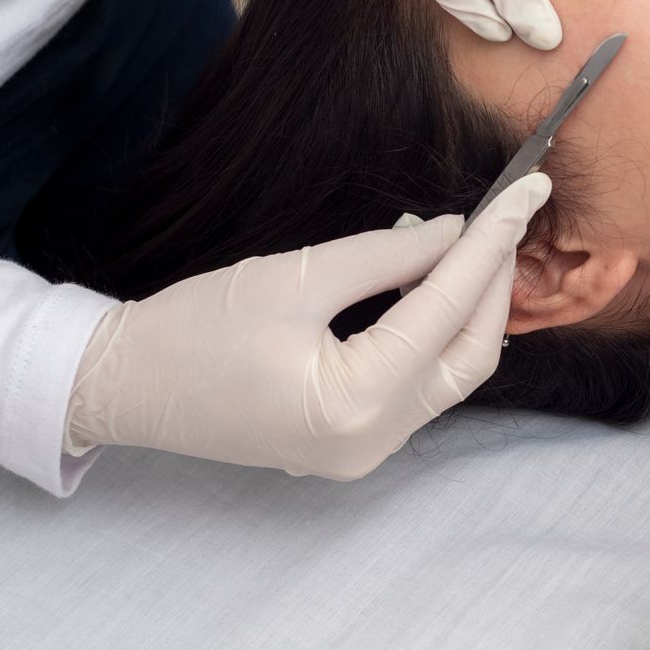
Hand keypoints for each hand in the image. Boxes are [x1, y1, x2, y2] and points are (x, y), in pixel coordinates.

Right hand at [65, 176, 550, 480]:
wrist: (123, 388)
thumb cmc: (193, 329)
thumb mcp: (296, 276)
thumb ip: (386, 255)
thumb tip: (455, 234)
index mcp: (356, 401)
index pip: (448, 310)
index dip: (491, 246)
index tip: (526, 195)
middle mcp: (373, 441)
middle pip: (471, 353)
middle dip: (495, 280)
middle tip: (512, 215)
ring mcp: (367, 454)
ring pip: (453, 374)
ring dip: (472, 309)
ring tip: (481, 244)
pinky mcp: (356, 446)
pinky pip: (422, 387)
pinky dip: (439, 336)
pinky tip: (439, 286)